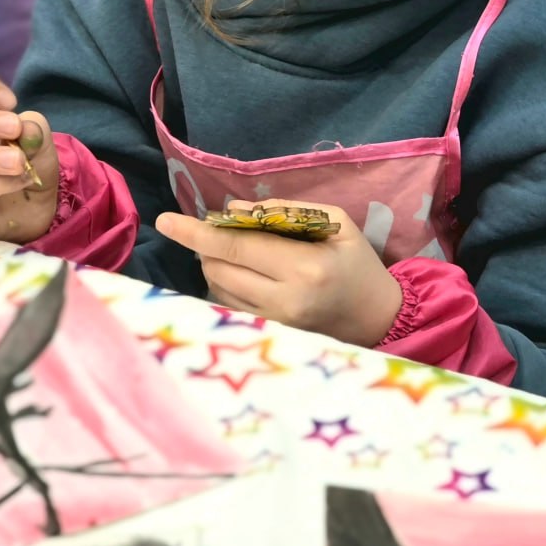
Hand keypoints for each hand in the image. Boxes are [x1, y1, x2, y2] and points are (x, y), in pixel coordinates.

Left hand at [156, 199, 402, 347]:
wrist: (379, 318)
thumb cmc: (359, 263)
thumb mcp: (336, 222)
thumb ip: (287, 211)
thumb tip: (238, 210)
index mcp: (304, 268)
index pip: (236, 247)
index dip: (197, 233)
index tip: (166, 221)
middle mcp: (284, 301)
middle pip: (219, 269)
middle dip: (205, 244)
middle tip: (211, 226)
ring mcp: (275, 324)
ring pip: (219, 289)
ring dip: (213, 263)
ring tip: (232, 248)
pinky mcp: (270, 335)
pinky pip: (230, 305)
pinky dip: (225, 283)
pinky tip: (240, 272)